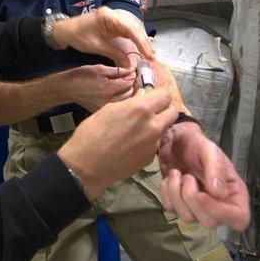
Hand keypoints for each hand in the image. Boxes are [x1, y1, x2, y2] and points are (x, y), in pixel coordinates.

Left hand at [53, 8, 154, 67]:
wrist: (66, 30)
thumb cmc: (78, 36)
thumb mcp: (96, 46)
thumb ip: (115, 54)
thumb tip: (130, 65)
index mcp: (108, 16)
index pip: (130, 28)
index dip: (142, 42)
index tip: (149, 55)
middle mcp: (114, 13)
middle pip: (135, 27)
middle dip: (144, 42)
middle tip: (152, 57)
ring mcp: (114, 16)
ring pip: (134, 27)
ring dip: (142, 40)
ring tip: (149, 54)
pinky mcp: (114, 21)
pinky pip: (129, 28)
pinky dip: (136, 38)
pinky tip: (142, 46)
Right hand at [58, 89, 177, 199]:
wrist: (87, 165)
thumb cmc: (92, 132)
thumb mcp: (108, 110)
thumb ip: (131, 103)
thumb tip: (143, 97)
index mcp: (141, 109)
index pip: (165, 95)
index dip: (159, 95)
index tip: (152, 98)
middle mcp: (153, 126)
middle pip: (172, 112)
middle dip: (164, 110)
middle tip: (150, 113)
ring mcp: (153, 144)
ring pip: (165, 129)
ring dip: (157, 126)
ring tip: (139, 131)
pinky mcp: (150, 158)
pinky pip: (155, 144)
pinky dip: (148, 142)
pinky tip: (133, 146)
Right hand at [67, 64, 135, 111]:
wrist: (68, 88)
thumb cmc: (81, 76)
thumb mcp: (99, 68)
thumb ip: (117, 71)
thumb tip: (130, 71)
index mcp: (108, 88)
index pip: (129, 83)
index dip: (132, 76)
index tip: (131, 72)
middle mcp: (108, 100)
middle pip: (130, 94)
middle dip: (131, 85)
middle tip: (129, 78)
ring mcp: (104, 108)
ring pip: (125, 102)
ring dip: (128, 94)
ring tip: (124, 86)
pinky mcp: (101, 111)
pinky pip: (116, 107)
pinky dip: (120, 101)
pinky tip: (116, 94)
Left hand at [157, 123, 249, 230]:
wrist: (175, 141)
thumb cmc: (197, 145)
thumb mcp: (209, 150)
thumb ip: (216, 169)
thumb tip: (218, 194)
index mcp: (234, 192)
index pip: (239, 218)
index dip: (221, 213)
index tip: (202, 194)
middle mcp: (219, 205)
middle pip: (210, 222)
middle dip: (193, 200)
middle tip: (188, 177)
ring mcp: (198, 208)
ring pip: (188, 218)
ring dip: (177, 194)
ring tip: (178, 173)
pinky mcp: (179, 206)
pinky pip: (171, 210)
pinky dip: (167, 193)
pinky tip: (171, 178)